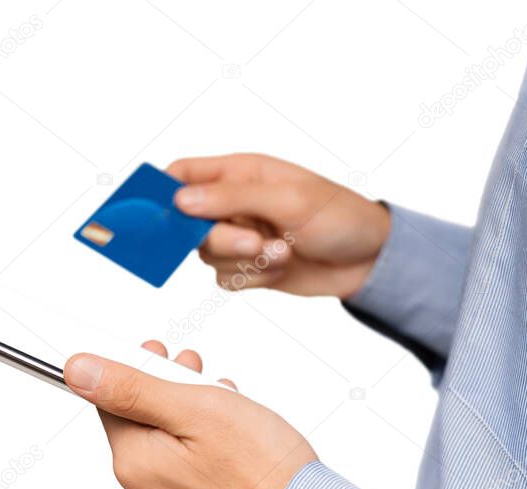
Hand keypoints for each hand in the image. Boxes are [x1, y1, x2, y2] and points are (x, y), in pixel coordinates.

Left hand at [63, 341, 317, 488]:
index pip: (111, 400)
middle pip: (141, 420)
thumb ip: (131, 387)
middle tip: (199, 372)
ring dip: (191, 413)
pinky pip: (187, 468)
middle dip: (169, 388)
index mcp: (133, 464)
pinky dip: (205, 443)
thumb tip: (77, 371)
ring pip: (167, 442)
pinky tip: (234, 433)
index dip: (139, 369)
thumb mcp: (194, 409)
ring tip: (225, 400)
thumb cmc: (262, 471)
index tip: (167, 356)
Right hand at [167, 153, 390, 297]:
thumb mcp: (288, 200)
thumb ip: (231, 198)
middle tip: (255, 243)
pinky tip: (281, 267)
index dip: (161, 192)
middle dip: (221, 239)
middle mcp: (233, 202)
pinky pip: (223, 278)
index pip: (182, 174)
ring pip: (205, 255)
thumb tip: (180, 200)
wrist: (369, 261)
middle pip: (188, 224)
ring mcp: (238, 235)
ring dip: (244, 261)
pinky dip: (251, 279)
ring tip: (283, 252)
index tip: (156, 215)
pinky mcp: (247, 266)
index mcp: (239, 172)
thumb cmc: (338, 216)